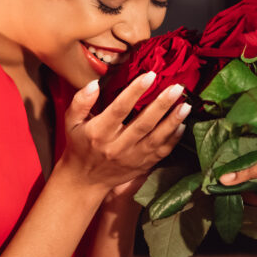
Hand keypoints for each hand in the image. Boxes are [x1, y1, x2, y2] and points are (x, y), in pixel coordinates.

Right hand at [58, 73, 189, 192]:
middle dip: (162, 105)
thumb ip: (81, 102)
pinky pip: (161, 152)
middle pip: (143, 124)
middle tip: (177, 88)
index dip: (135, 92)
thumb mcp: (71, 122)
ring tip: (185, 105)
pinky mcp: (142, 165)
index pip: (119, 109)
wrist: (85, 180)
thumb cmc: (79, 145)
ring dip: (172, 122)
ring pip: (156, 139)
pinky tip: (182, 125)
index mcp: (99, 132)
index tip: (151, 76)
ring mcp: (131, 158)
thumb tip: (95, 84)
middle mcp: (116, 146)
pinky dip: (173, 139)